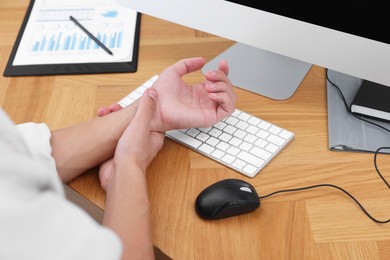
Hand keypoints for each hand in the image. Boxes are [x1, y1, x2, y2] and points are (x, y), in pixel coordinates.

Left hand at [97, 57, 235, 131]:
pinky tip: (211, 94)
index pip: (220, 82)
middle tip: (208, 75)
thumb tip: (202, 60)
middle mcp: (206, 100)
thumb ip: (188, 64)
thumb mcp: (174, 71)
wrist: (155, 105)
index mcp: (199, 91)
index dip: (224, 71)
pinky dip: (225, 98)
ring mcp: (208, 109)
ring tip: (208, 85)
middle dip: (222, 77)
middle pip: (227, 87)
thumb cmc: (161, 93)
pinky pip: (228, 109)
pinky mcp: (209, 117)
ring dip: (223, 87)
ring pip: (230, 98)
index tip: (222, 62)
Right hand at [99, 88, 163, 190]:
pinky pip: (113, 137)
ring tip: (105, 112)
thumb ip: (146, 108)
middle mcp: (144, 142)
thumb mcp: (141, 124)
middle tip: (114, 106)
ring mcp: (130, 147)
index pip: (151, 117)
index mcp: (155, 136)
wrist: (119, 173)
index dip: (142, 107)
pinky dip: (106, 129)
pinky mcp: (118, 152)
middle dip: (122, 112)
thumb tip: (152, 93)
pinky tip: (101, 123)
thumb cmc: (134, 153)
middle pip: (134, 121)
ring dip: (113, 118)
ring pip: (122, 128)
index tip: (134, 100)